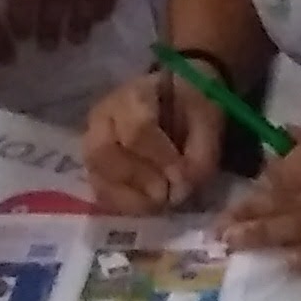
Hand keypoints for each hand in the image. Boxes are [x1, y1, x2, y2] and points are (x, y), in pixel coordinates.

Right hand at [86, 69, 224, 215]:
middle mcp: (103, 117)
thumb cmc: (191, 108)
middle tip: (166, 195)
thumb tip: (181, 188)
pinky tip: (147, 206)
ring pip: (97, 175)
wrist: (178, 104)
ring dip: (130, 197)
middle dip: (138, 179)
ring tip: (160, 202)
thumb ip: (200, 153)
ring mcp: (93, 143)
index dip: (159, 157)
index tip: (181, 177)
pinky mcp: (96, 167)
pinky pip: (100, 192)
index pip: (136, 128)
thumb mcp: (208, 120)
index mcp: (133, 94)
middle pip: (102, 153)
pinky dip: (124, 205)